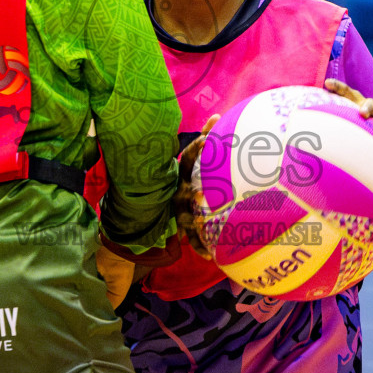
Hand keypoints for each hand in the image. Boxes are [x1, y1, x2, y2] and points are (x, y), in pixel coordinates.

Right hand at [174, 114, 219, 257]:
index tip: (206, 140)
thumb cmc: (187, 176)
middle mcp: (177, 190)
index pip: (187, 158)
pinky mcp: (183, 226)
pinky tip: (210, 257)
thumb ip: (206, 138)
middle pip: (183, 190)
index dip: (196, 148)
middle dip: (192, 192)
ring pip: (185, 216)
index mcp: (182, 172)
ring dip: (194, 220)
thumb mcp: (194, 159)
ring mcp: (178, 209)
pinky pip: (191, 238)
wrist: (157, 202)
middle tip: (202, 193)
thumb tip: (216, 115)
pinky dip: (198, 247)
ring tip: (205, 224)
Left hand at [326, 79, 372, 172]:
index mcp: (357, 107)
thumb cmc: (350, 135)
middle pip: (372, 104)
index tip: (327, 83)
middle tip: (363, 113)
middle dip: (367, 107)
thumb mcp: (338, 127)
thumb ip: (322, 125)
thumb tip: (293, 128)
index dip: (339, 87)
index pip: (348, 93)